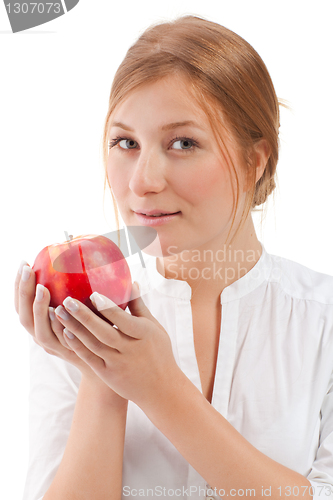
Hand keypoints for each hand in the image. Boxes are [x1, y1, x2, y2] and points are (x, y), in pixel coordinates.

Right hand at [14, 261, 123, 394]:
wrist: (109, 359)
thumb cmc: (96, 327)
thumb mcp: (83, 307)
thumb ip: (78, 289)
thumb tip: (83, 256)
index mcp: (41, 324)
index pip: (22, 304)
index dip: (18, 286)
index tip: (24, 263)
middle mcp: (43, 337)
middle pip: (25, 316)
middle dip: (24, 292)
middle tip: (29, 271)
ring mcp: (55, 347)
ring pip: (40, 330)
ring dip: (39, 308)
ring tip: (43, 288)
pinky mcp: (70, 354)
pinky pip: (60, 339)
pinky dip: (58, 326)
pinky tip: (59, 310)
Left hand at [54, 283, 182, 408]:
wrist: (160, 389)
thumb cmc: (159, 352)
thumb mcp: (154, 328)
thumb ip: (139, 306)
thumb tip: (131, 282)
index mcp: (143, 334)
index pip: (123, 319)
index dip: (108, 308)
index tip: (93, 294)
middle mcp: (129, 349)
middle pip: (104, 332)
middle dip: (84, 316)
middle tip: (67, 301)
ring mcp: (117, 363)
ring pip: (93, 345)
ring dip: (75, 328)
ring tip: (59, 313)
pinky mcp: (108, 374)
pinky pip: (90, 358)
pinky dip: (78, 345)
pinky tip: (65, 332)